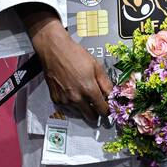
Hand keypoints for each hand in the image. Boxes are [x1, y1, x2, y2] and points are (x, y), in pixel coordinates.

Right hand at [22, 6, 110, 124]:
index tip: (108, 109)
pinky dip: (72, 102)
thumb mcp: (96, 66)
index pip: (102, 110)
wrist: (55, 50)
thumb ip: (105, 84)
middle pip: (91, 116)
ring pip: (79, 112)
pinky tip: (72, 90)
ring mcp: (65, 100)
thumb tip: (111, 95)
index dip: (107, 110)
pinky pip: (68, 107)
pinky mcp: (56, 99)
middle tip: (97, 103)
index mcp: (88, 89)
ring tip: (82, 91)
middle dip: (96, 112)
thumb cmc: (74, 55)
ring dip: (83, 106)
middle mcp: (76, 98)